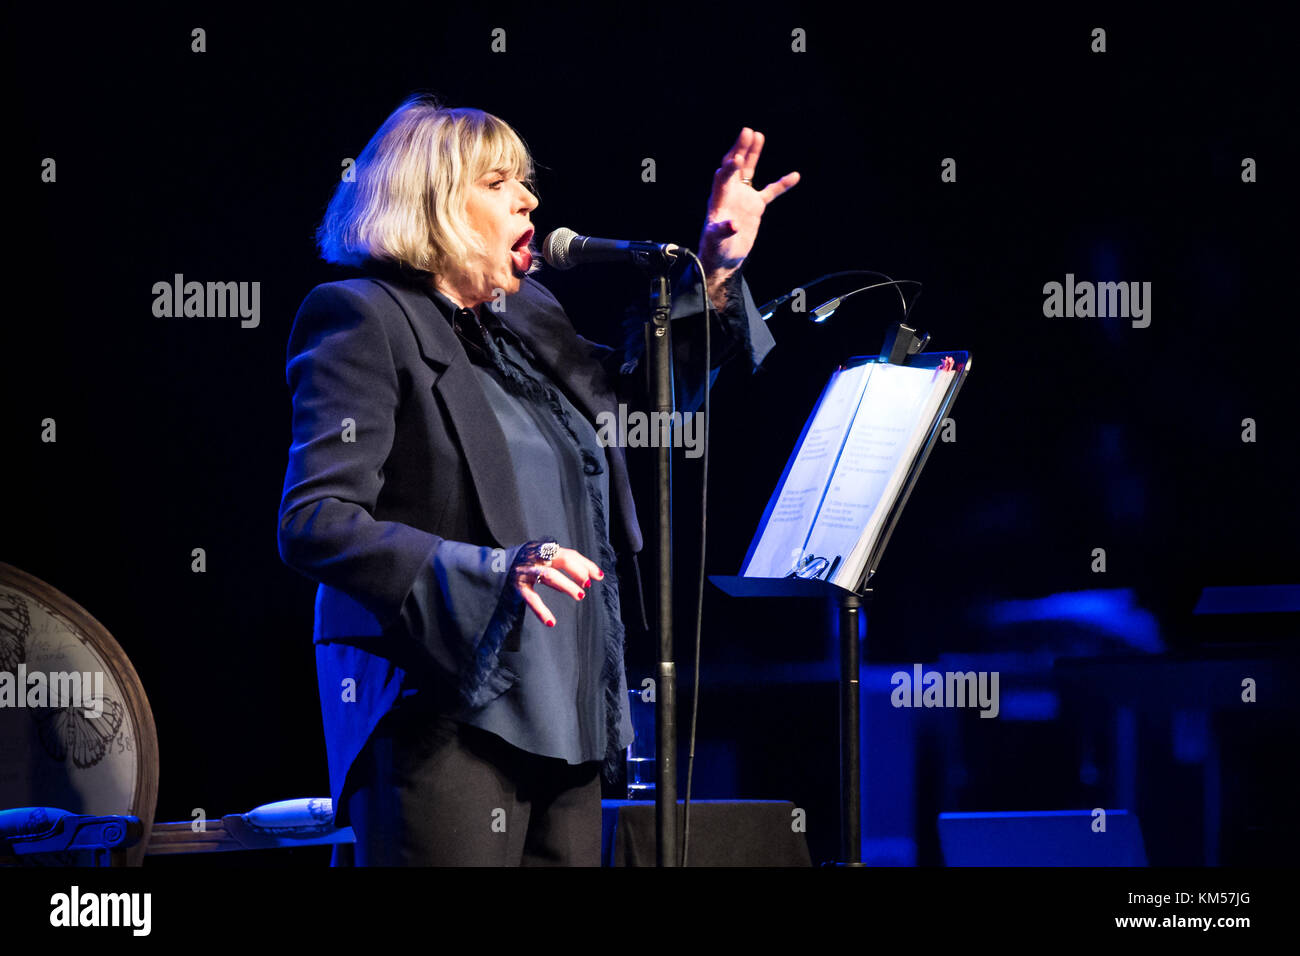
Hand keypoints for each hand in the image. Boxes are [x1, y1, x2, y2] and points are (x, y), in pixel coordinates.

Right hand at [513, 544, 603, 626]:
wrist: (487, 568)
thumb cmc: (519, 566)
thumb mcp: (538, 560)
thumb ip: (558, 566)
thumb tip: (584, 580)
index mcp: (542, 549)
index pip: (569, 554)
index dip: (585, 564)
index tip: (599, 576)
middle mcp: (535, 557)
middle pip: (562, 558)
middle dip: (579, 570)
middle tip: (588, 584)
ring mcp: (525, 571)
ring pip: (549, 575)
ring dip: (567, 585)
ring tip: (580, 595)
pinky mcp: (516, 586)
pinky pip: (531, 598)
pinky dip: (541, 610)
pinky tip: (551, 621)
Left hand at [698, 127, 799, 308]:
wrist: (724, 259)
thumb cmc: (715, 250)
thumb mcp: (716, 242)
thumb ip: (722, 231)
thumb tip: (732, 225)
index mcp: (719, 199)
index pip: (723, 178)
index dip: (729, 168)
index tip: (735, 157)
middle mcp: (730, 194)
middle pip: (734, 166)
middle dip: (740, 149)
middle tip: (747, 131)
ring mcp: (743, 198)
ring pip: (748, 170)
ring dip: (752, 154)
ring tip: (758, 135)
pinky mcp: (754, 206)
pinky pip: (770, 192)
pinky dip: (781, 184)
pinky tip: (795, 176)